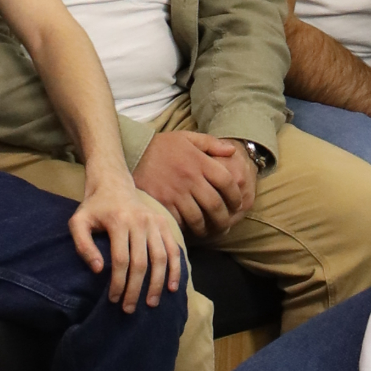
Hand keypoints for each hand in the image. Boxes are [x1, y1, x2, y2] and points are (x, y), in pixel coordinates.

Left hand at [70, 171, 187, 310]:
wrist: (113, 184)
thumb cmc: (94, 208)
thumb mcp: (78, 222)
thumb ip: (83, 246)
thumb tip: (99, 270)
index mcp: (118, 221)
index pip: (121, 260)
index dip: (119, 283)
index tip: (114, 300)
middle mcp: (140, 221)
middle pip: (142, 263)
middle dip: (136, 289)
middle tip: (130, 309)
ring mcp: (155, 222)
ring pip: (161, 258)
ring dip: (158, 284)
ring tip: (152, 303)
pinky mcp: (164, 223)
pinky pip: (173, 249)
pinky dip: (175, 269)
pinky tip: (172, 287)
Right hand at [134, 128, 257, 235]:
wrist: (133, 152)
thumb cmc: (162, 146)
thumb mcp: (187, 137)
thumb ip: (211, 144)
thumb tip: (232, 151)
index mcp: (199, 161)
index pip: (227, 182)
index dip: (236, 196)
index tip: (237, 205)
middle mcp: (190, 178)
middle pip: (215, 205)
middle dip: (224, 220)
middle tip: (226, 227)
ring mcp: (175, 192)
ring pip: (198, 218)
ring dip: (206, 229)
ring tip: (208, 233)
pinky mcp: (161, 203)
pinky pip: (178, 221)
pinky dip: (186, 228)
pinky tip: (189, 230)